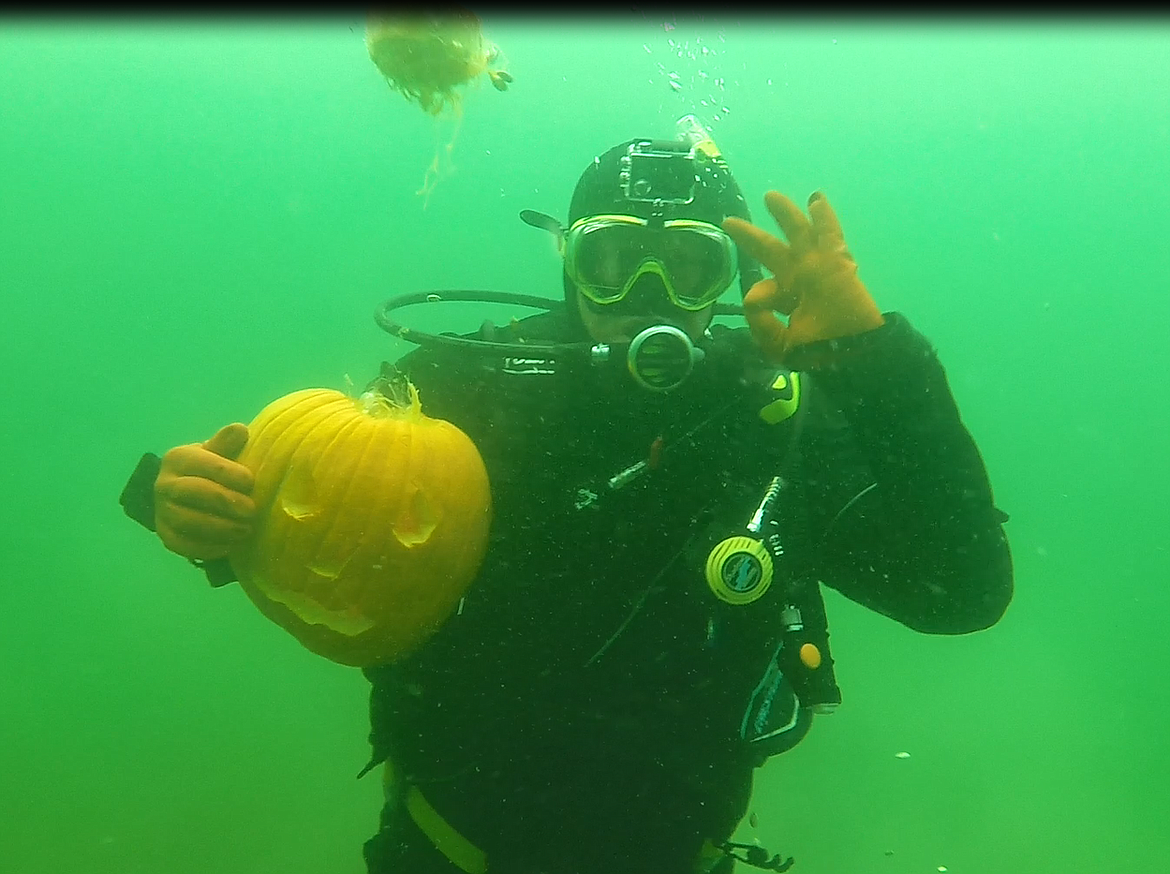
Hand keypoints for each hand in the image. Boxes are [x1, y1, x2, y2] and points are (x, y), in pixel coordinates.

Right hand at [155, 423, 254, 560]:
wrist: (191, 493)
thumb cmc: (214, 468)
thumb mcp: (220, 451)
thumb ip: (228, 442)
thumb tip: (240, 430)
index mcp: (177, 458)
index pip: (201, 463)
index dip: (227, 473)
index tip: (251, 482)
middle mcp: (164, 484)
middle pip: (193, 493)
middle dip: (226, 503)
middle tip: (252, 511)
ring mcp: (161, 512)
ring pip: (187, 522)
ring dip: (220, 528)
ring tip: (246, 530)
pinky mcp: (166, 536)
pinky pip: (183, 545)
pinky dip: (208, 548)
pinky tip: (231, 545)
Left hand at [723, 191, 883, 363]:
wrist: (854, 355)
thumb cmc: (821, 352)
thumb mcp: (781, 345)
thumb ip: (761, 325)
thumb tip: (752, 296)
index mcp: (786, 298)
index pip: (763, 287)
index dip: (760, 296)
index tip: (763, 305)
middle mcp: (799, 278)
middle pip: (770, 250)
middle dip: (751, 236)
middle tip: (730, 222)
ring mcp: (818, 267)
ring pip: (799, 234)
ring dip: (786, 215)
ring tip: (770, 197)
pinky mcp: (837, 263)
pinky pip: (830, 235)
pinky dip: (824, 217)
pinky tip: (815, 200)